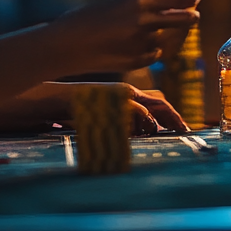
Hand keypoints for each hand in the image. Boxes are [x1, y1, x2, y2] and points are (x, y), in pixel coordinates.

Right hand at [0, 81, 187, 134]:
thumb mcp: (94, 118)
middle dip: (175, 117)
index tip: (184, 129)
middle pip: (158, 101)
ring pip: (148, 105)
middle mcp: (122, 93)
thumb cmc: (65, 110)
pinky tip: (147, 129)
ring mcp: (113, 96)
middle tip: (189, 132)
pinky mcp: (104, 101)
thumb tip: (132, 137)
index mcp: (121, 96)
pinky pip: (129, 110)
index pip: (154, 102)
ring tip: (175, 131)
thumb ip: (112, 123)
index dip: (171, 115)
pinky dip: (140, 120)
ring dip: (162, 119)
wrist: (42, 98)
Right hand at [50, 0, 197, 74]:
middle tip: (194, 14)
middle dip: (192, 16)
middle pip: (184, 20)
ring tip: (176, 28)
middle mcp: (145, 23)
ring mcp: (142, 44)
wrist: (68, 46)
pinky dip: (155, 48)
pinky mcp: (138, 62)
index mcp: (139, 2)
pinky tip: (151, 42)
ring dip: (174, 34)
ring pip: (170, 39)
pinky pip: (156, 54)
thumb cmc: (90, 16)